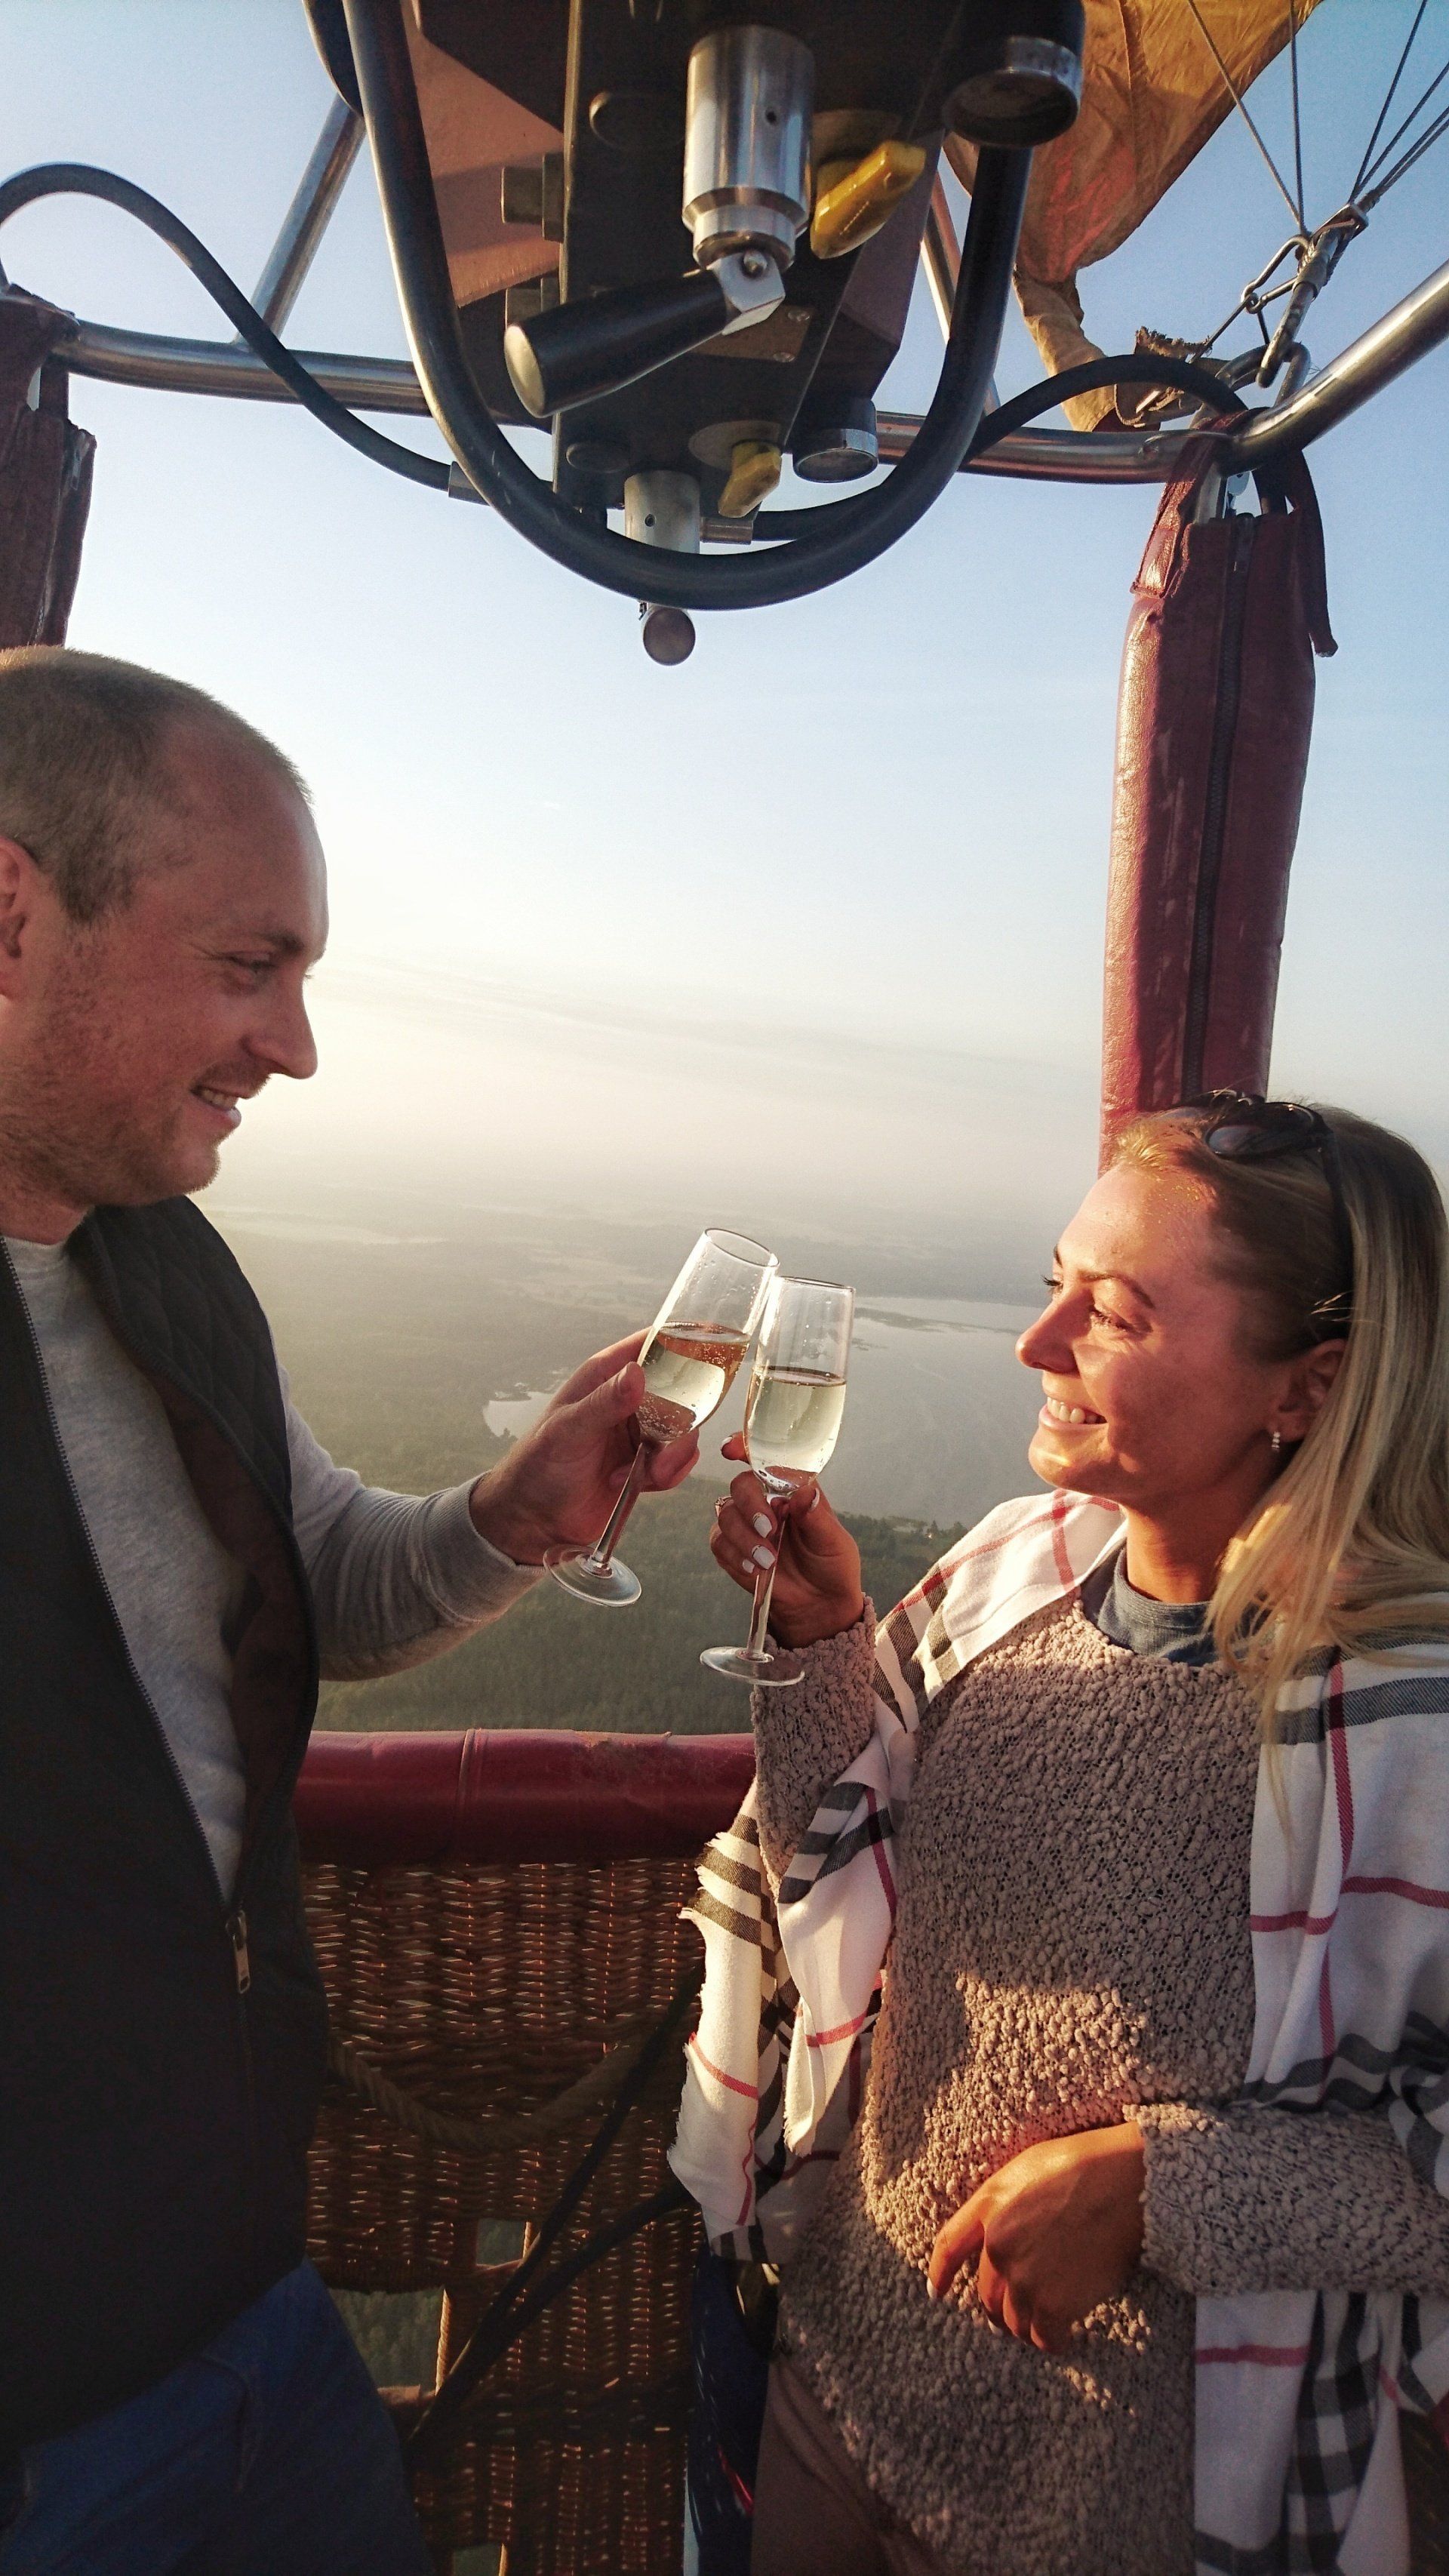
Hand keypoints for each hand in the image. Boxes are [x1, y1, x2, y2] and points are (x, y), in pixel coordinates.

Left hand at [469, 1333, 698, 1565]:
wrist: (534, 1523)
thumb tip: (637, 1373)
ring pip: (685, 1429)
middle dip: (684, 1419)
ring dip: (673, 1454)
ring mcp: (640, 1432)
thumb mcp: (568, 1431)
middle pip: (682, 1390)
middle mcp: (627, 1399)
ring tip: (645, 1473)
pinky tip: (642, 1484)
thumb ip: (604, 1403)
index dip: (687, 1340)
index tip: (719, 1341)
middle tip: (664, 1448)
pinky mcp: (647, 1463)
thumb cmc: (537, 1467)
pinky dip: (670, 1474)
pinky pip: (679, 1461)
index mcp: (606, 1375)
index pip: (654, 1344)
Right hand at [709, 1434, 864, 1647]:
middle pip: (740, 1486)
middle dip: (750, 1506)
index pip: (766, 1460)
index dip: (746, 1448)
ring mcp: (746, 1525)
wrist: (820, 1606)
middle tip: (769, 1530)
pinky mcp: (733, 1550)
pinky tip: (753, 1569)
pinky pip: (719, 1543)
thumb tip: (804, 1491)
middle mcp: (766, 1502)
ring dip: (744, 1537)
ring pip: (726, 1514)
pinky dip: (734, 1555)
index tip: (732, 1450)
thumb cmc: (831, 1566)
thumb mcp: (833, 1541)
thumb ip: (816, 1515)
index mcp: (791, 1490)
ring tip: (767, 1561)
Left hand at [928, 2121, 1144, 2352]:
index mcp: (988, 2205)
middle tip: (1018, 2311)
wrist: (1127, 2183)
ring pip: (1012, 2321)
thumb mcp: (1028, 2168)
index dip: (939, 2273)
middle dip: (999, 2307)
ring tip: (1043, 2323)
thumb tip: (998, 2233)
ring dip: (1025, 2327)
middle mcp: (998, 2246)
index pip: (948, 2246)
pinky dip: (1051, 2342)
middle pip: (986, 2295)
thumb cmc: (1086, 2166)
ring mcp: (1024, 2278)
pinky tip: (1062, 2338)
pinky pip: (1043, 2337)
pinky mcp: (1054, 2304)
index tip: (936, 2293)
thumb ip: (1005, 2203)